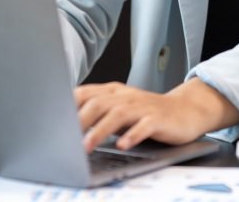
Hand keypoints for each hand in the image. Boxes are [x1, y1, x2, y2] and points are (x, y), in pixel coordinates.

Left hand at [74, 78, 238, 152]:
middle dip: (80, 119)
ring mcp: (143, 106)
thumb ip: (98, 112)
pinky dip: (133, 135)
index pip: (86, 93)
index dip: (69, 104)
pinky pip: (144, 125)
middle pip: (99, 102)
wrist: (185, 110)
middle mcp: (126, 96)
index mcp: (114, 92)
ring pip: (118, 114)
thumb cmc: (148, 112)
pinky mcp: (158, 119)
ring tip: (86, 146)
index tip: (52, 119)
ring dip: (100, 130)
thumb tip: (67, 125)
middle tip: (64, 138)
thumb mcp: (121, 108)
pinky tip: (124, 145)